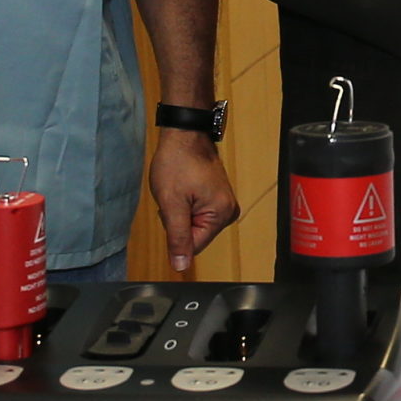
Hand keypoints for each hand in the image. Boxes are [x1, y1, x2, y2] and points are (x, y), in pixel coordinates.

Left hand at [148, 131, 240, 274]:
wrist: (184, 134)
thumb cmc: (177, 163)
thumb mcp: (171, 204)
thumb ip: (178, 238)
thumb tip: (181, 266)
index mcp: (222, 215)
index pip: (194, 246)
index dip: (176, 232)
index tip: (172, 209)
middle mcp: (229, 211)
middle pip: (196, 235)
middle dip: (179, 221)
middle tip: (174, 198)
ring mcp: (225, 203)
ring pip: (195, 224)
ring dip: (181, 212)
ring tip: (179, 191)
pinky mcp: (218, 197)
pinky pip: (198, 213)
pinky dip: (186, 205)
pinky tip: (183, 188)